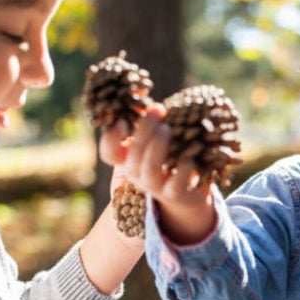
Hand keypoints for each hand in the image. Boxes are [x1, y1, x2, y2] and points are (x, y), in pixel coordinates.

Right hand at [99, 103, 214, 243]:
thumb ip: (151, 126)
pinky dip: (182, 170)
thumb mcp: (155, 142)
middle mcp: (137, 174)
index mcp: (128, 159)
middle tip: (157, 109)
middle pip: (134, 154)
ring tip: (169, 129)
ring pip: (150, 169)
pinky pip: (175, 184)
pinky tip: (189, 157)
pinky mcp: (175, 194)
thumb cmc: (168, 158)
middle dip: (145, 129)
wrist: (185, 193)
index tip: (122, 120)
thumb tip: (156, 104)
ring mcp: (154, 186)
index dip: (110, 138)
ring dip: (158, 146)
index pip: (109, 153)